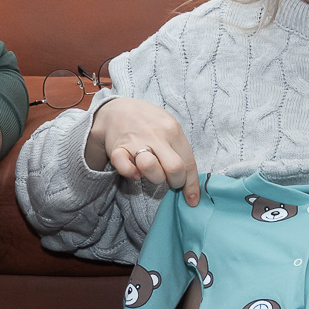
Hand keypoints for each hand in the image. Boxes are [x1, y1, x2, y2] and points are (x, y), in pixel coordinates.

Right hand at [84, 96, 200, 205]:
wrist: (116, 108)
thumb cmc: (148, 122)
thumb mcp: (168, 126)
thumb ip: (178, 148)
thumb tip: (190, 179)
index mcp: (173, 130)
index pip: (188, 162)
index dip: (192, 185)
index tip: (192, 200)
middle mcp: (156, 135)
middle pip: (174, 168)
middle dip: (175, 183)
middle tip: (170, 181)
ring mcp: (136, 141)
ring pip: (150, 168)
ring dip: (154, 178)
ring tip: (152, 173)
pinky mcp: (118, 148)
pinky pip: (125, 167)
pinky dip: (130, 173)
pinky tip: (134, 172)